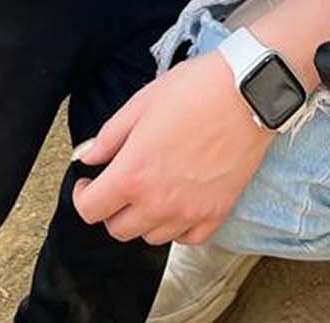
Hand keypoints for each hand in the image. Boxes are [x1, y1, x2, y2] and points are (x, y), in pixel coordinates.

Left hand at [72, 51, 271, 244]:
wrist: (247, 93)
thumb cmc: (195, 90)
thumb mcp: (141, 103)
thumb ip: (109, 136)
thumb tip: (87, 156)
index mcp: (133, 174)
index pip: (90, 210)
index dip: (82, 196)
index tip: (88, 183)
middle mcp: (158, 202)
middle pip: (118, 229)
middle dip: (111, 208)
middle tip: (119, 184)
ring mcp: (189, 213)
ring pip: (150, 237)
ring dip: (143, 218)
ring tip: (151, 189)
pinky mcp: (216, 214)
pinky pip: (187, 239)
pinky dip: (178, 226)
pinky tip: (178, 201)